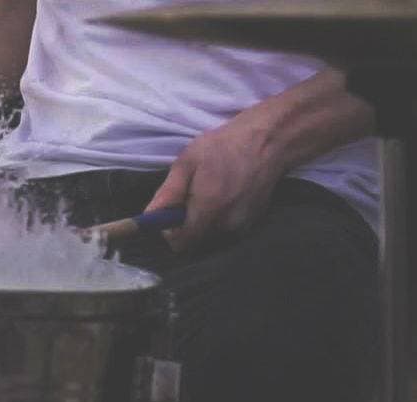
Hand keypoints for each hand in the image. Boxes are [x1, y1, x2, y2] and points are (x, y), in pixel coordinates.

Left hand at [144, 119, 289, 252]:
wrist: (268, 142)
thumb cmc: (223, 147)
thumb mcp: (187, 163)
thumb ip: (169, 193)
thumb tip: (149, 216)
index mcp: (208, 209)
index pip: (180, 244)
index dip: (169, 232)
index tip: (169, 214)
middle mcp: (227, 224)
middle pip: (195, 241)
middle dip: (186, 225)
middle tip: (189, 197)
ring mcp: (243, 225)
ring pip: (210, 236)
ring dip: (203, 221)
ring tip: (208, 193)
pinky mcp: (254, 222)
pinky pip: (226, 230)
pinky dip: (219, 219)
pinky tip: (224, 195)